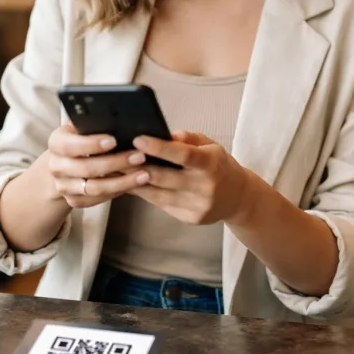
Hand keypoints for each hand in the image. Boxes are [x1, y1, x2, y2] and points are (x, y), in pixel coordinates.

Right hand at [47, 122, 150, 208]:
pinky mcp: (73, 201)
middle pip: (86, 168)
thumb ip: (93, 124)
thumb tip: (118, 119)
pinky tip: (134, 184)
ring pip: (94, 188)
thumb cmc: (80, 139)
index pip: (70, 145)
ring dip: (122, 182)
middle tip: (139, 156)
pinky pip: (97, 200)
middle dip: (115, 163)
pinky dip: (117, 192)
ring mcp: (63, 186)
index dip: (91, 144)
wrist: (65, 163)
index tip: (114, 140)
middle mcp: (56, 166)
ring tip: (144, 174)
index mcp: (56, 143)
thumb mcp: (81, 128)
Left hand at [129, 130, 251, 225]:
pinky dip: (145, 194)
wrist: (238, 197)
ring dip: (135, 183)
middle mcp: (206, 187)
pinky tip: (131, 185)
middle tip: (116, 156)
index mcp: (211, 163)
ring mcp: (198, 206)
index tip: (137, 139)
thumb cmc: (218, 165)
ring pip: (158, 194)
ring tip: (117, 171)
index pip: (183, 154)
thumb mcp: (210, 145)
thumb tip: (165, 134)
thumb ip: (188, 138)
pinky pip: (162, 205)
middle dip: (138, 167)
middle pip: (165, 177)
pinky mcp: (191, 219)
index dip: (159, 148)